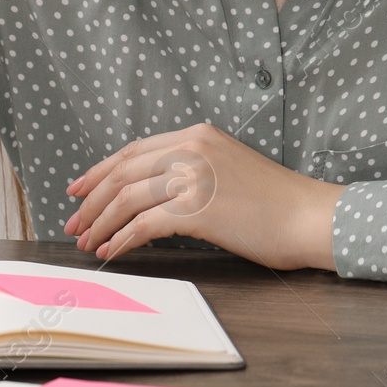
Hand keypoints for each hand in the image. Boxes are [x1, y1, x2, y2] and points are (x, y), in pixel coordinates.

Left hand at [62, 123, 344, 269]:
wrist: (312, 217)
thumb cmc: (277, 203)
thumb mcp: (227, 169)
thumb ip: (192, 171)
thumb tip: (151, 196)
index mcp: (197, 135)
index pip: (133, 151)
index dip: (100, 171)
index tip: (78, 190)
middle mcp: (191, 148)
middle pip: (122, 172)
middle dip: (91, 200)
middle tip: (73, 222)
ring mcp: (193, 176)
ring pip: (127, 198)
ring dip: (100, 223)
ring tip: (87, 242)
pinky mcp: (197, 208)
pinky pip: (143, 225)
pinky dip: (120, 240)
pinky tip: (111, 252)